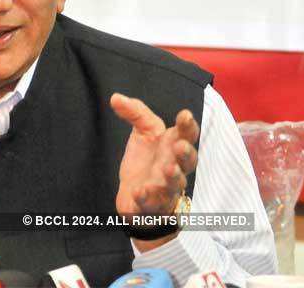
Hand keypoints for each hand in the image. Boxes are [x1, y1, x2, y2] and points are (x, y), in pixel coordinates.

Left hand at [111, 93, 198, 217]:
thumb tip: (115, 97)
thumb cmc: (146, 160)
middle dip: (186, 153)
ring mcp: (166, 188)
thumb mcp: (142, 132)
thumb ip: (134, 113)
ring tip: (168, 168)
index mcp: (174, 147)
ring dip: (173, 177)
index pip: (187, 135)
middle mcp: (175, 167)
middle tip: (179, 146)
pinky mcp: (152, 205)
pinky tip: (140, 192)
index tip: (184, 115)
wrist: (135, 193)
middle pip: (188, 162)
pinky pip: (152, 204)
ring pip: (175, 185)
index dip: (188, 126)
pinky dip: (147, 198)